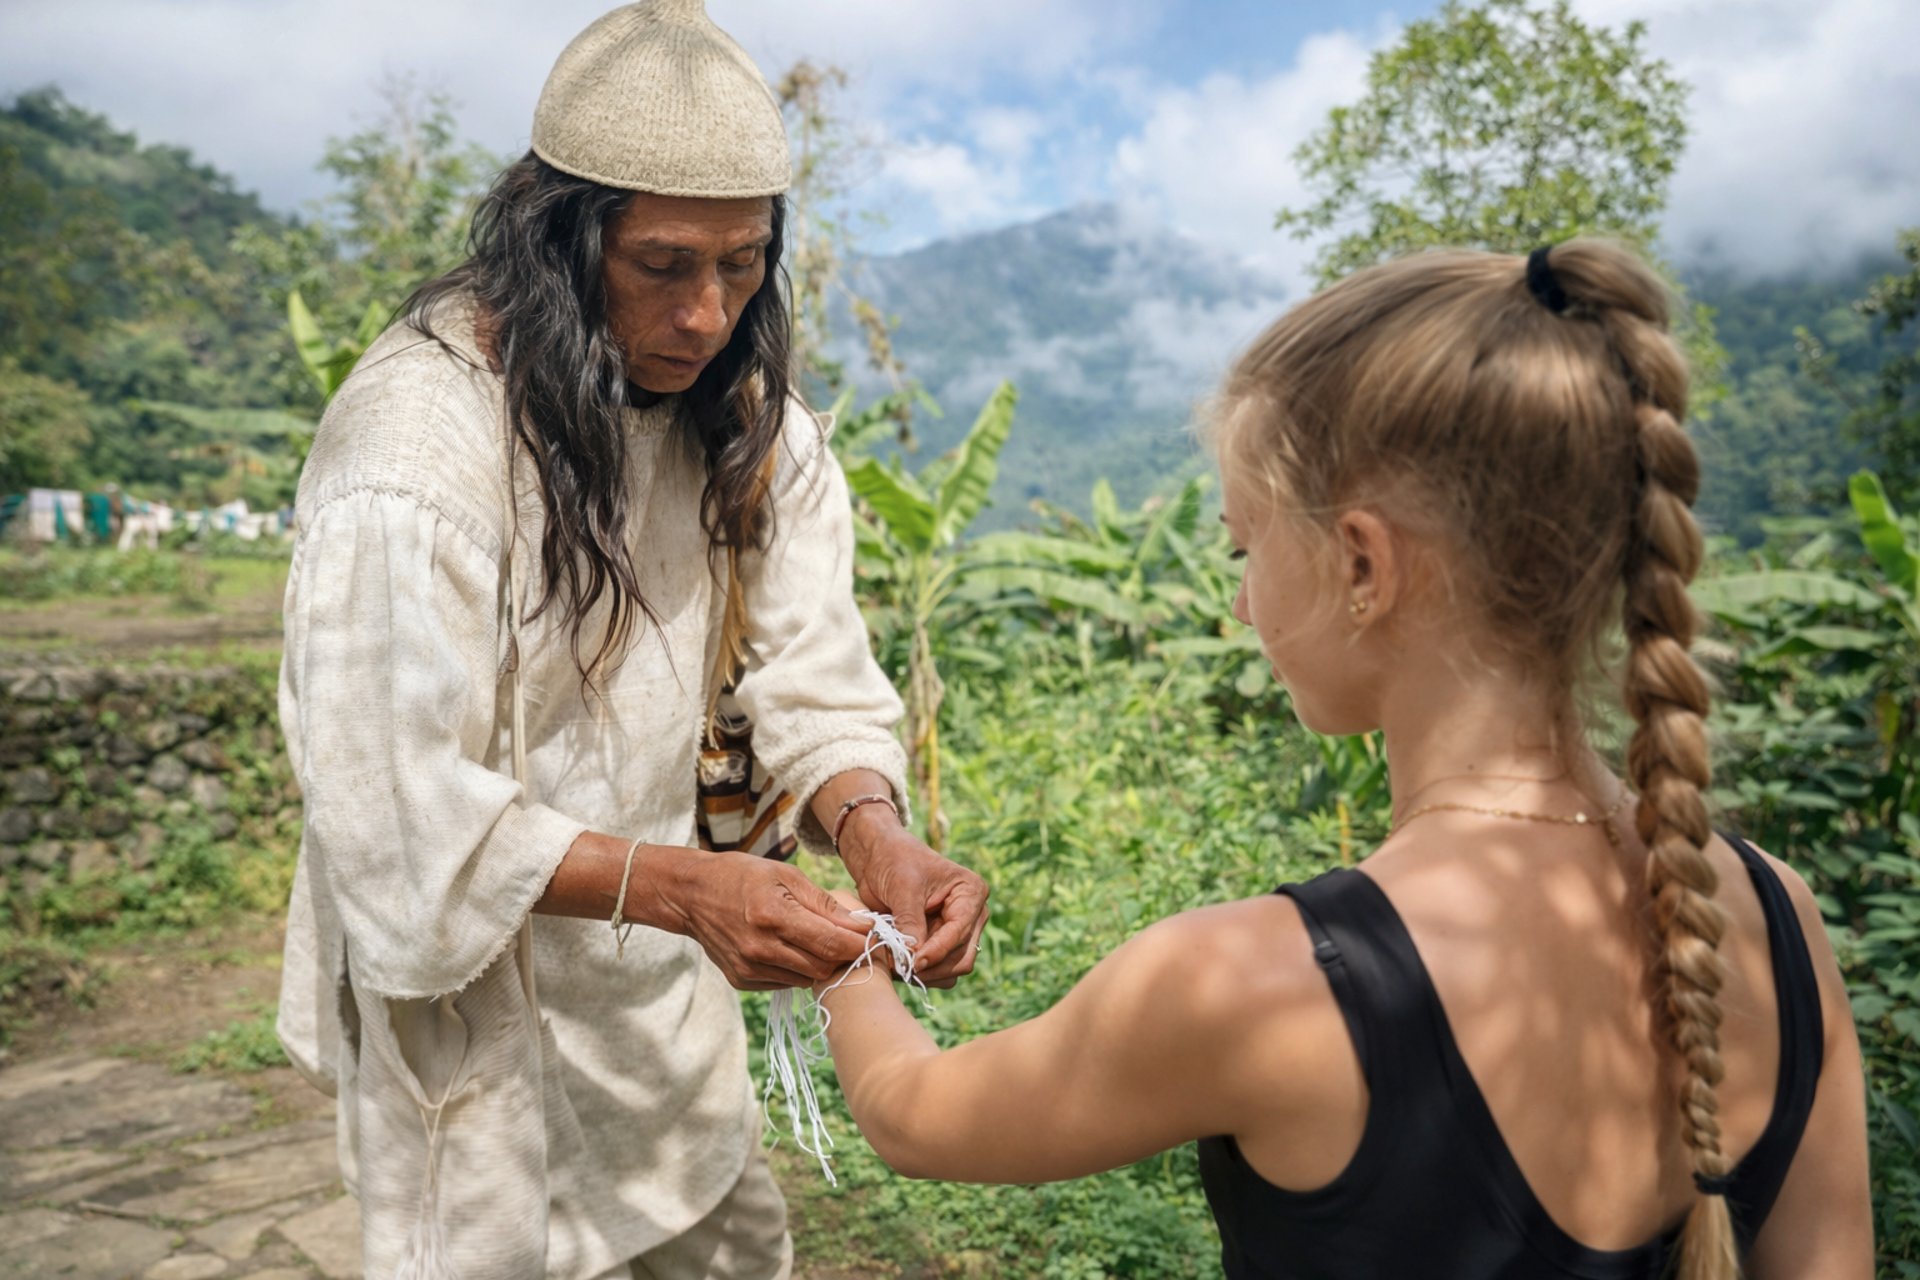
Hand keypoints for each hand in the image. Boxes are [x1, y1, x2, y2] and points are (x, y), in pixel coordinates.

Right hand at [655, 849, 871, 990]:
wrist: (692, 895)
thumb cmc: (742, 876)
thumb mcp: (785, 875)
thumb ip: (824, 903)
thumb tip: (862, 925)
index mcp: (773, 915)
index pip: (831, 942)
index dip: (860, 944)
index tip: (876, 938)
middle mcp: (760, 948)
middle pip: (823, 966)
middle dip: (843, 955)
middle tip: (853, 940)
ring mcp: (749, 968)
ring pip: (806, 978)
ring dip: (821, 963)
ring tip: (822, 942)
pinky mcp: (742, 981)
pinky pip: (785, 982)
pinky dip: (797, 969)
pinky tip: (793, 949)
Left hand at [838, 819, 989, 987]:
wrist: (877, 858)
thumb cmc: (894, 861)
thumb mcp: (903, 889)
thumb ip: (910, 923)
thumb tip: (913, 958)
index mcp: (971, 893)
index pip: (960, 931)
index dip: (937, 951)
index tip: (912, 963)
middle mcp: (971, 915)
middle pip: (962, 957)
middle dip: (932, 967)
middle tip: (900, 968)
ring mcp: (958, 932)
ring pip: (952, 969)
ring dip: (926, 974)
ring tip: (897, 966)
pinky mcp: (941, 944)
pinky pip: (939, 972)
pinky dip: (922, 975)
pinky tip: (900, 966)